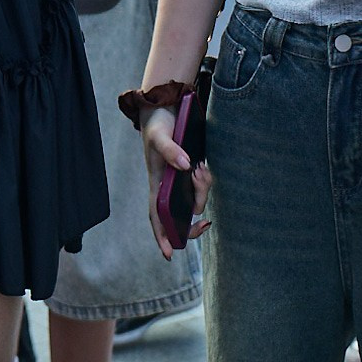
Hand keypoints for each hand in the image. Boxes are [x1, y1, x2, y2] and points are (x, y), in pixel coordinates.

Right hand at [139, 105, 211, 258]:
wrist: (166, 106)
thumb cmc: (158, 123)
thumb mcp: (160, 135)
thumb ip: (171, 150)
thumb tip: (186, 166)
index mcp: (155, 183)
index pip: (156, 216)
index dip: (161, 236)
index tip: (170, 255)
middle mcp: (167, 186)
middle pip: (178, 216)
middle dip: (192, 224)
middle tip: (206, 223)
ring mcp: (180, 180)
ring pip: (194, 201)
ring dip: (202, 191)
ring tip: (202, 170)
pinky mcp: (191, 171)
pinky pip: (202, 185)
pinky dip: (205, 181)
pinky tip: (204, 167)